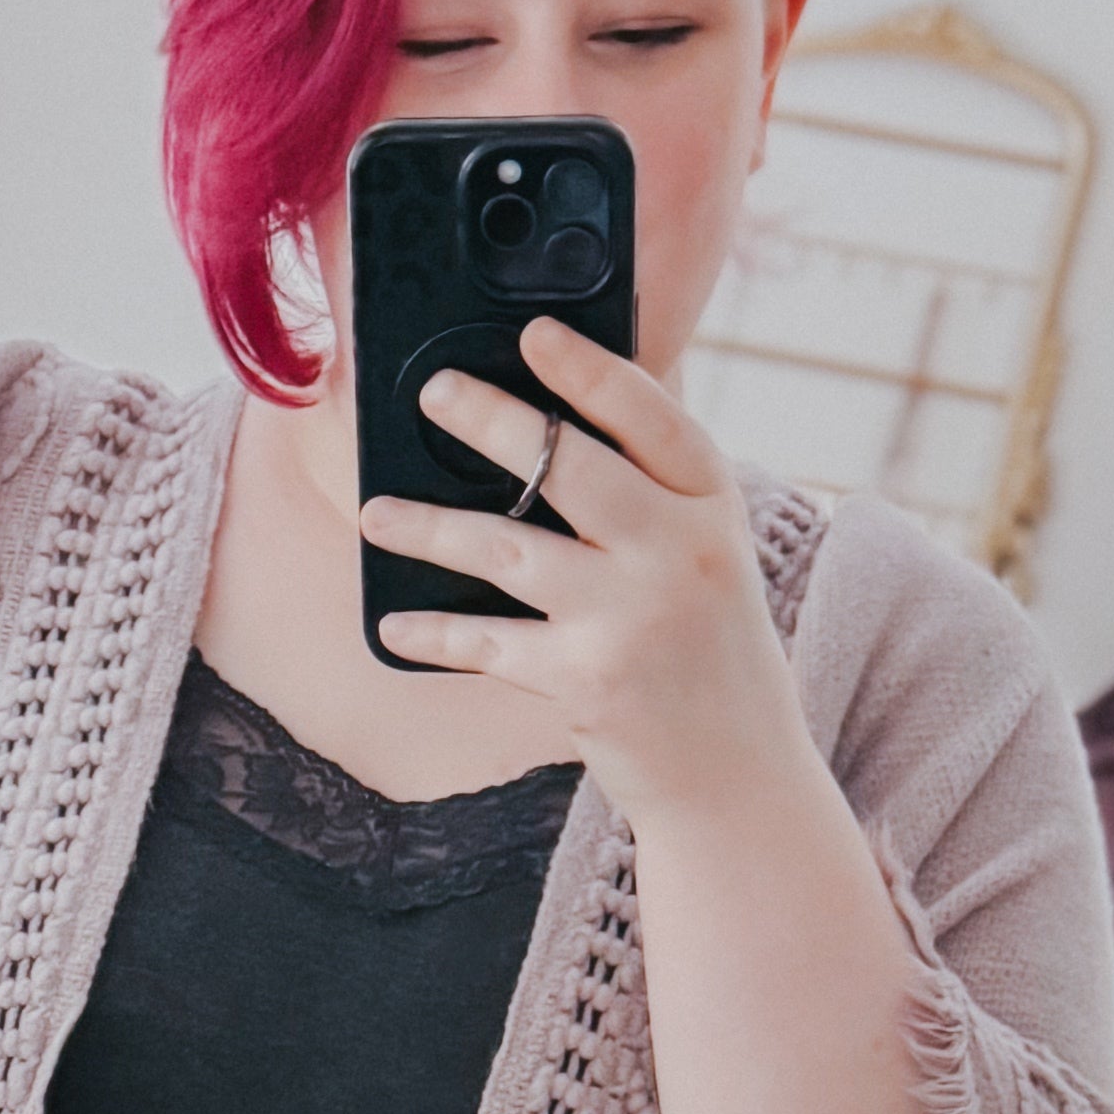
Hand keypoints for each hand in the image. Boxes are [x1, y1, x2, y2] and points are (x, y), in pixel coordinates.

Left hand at [354, 312, 817, 834]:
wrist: (736, 777)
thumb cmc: (709, 656)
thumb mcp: (708, 561)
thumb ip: (651, 501)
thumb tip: (549, 436)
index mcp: (714, 508)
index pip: (654, 417)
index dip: (591, 371)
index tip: (536, 336)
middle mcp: (679, 553)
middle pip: (570, 466)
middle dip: (494, 422)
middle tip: (435, 392)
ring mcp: (630, 617)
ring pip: (508, 549)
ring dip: (431, 527)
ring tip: (377, 512)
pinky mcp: (585, 680)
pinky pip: (488, 642)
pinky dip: (435, 633)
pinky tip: (394, 624)